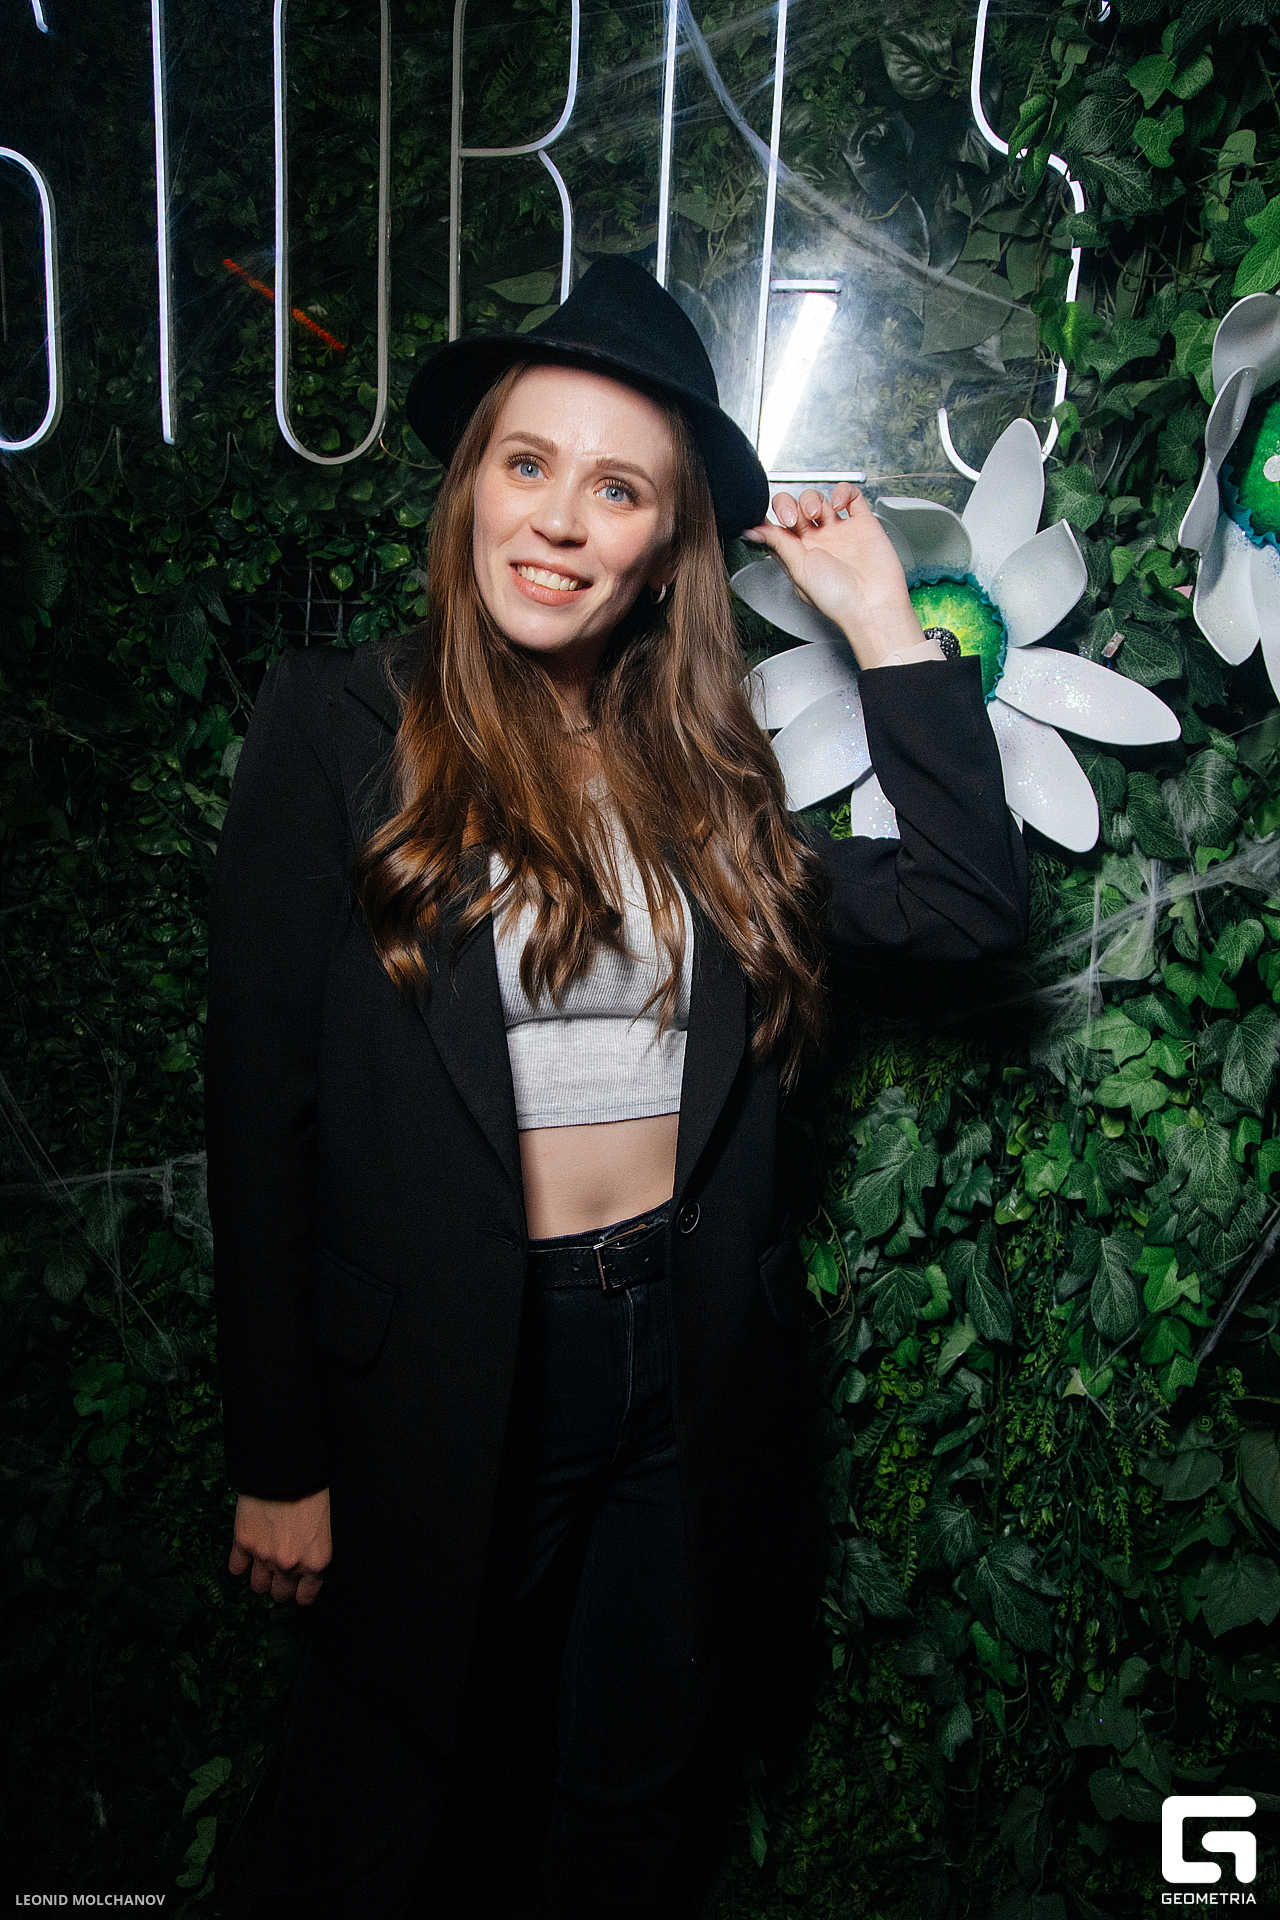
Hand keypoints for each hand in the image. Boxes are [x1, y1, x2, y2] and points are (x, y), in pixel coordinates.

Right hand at [229, 1487, 331, 1605]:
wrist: (289, 1466)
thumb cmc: (317, 1487)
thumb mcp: (332, 1522)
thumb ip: (321, 1548)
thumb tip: (316, 1560)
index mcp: (317, 1561)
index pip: (306, 1597)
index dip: (302, 1591)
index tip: (299, 1586)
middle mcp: (290, 1564)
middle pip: (280, 1594)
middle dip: (281, 1586)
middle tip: (282, 1573)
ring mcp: (264, 1555)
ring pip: (257, 1586)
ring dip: (261, 1577)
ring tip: (264, 1565)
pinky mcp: (244, 1541)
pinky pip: (235, 1568)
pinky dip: (240, 1564)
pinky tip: (246, 1555)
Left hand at [742, 483, 924, 668]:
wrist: (872, 604)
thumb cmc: (837, 598)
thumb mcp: (799, 570)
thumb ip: (778, 544)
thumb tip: (753, 531)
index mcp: (798, 555)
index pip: (776, 528)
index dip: (769, 518)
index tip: (763, 516)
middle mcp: (817, 542)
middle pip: (794, 509)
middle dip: (789, 505)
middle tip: (791, 517)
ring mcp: (839, 532)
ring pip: (819, 500)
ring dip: (812, 499)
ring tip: (815, 513)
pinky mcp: (862, 524)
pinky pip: (851, 497)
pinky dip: (843, 492)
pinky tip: (839, 504)